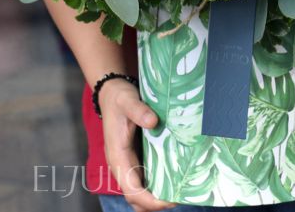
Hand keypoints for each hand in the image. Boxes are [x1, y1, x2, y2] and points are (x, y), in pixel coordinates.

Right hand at [98, 79, 174, 211]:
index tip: (169, 200)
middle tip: (180, 197)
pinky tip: (176, 180)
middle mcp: (122, 165)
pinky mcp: (136, 159)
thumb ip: (138, 110)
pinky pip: (146, 180)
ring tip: (181, 192)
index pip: (131, 190)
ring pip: (141, 192)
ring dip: (158, 197)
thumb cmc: (119, 99)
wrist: (112, 94)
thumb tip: (153, 121)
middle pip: (136, 198)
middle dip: (156, 204)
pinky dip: (158, 186)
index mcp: (117, 157)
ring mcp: (129, 164)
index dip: (149, 200)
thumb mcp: (127, 100)